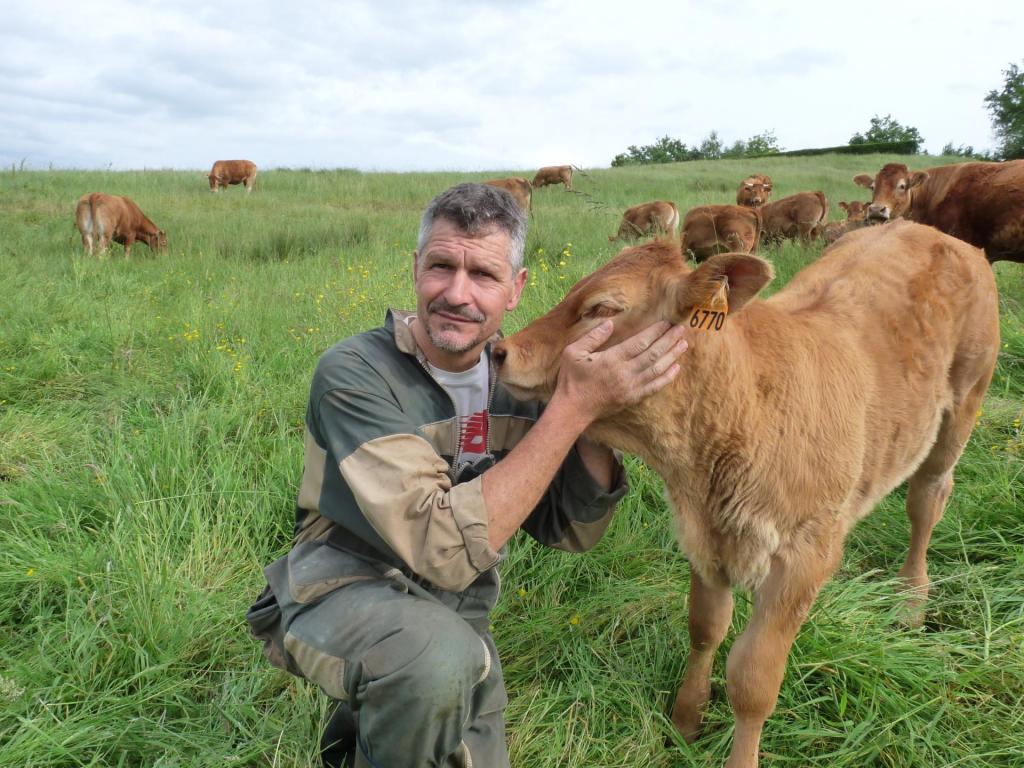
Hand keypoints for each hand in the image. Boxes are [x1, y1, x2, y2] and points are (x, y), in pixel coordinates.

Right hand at [554, 319, 688, 425]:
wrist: (573, 409)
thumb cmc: (571, 379)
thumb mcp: (573, 352)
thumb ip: (592, 337)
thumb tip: (610, 323)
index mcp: (611, 359)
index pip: (639, 343)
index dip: (655, 332)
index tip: (666, 322)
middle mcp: (624, 373)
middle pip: (653, 354)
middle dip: (669, 340)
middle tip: (681, 329)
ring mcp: (630, 387)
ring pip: (657, 369)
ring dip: (672, 356)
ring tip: (684, 344)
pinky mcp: (632, 398)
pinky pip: (654, 387)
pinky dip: (667, 377)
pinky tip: (676, 368)